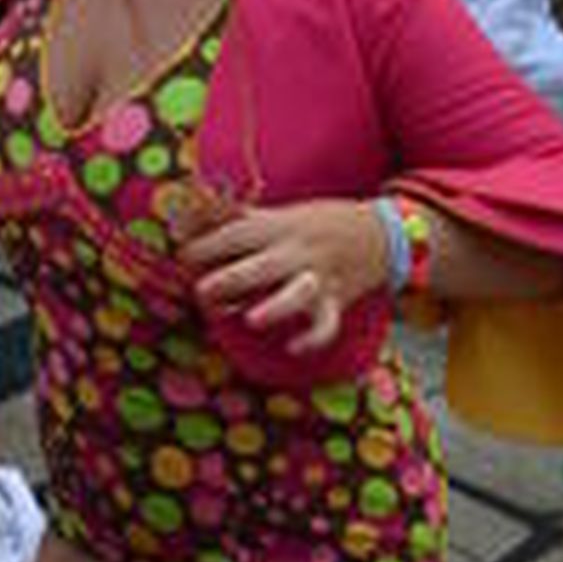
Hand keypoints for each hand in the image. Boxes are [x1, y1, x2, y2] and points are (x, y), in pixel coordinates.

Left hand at [183, 200, 388, 354]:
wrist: (380, 232)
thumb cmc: (316, 222)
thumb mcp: (277, 213)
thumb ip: (235, 219)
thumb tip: (185, 221)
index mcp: (277, 226)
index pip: (236, 234)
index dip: (206, 244)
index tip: (182, 256)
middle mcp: (296, 252)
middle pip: (260, 265)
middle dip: (229, 279)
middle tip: (201, 292)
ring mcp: (318, 278)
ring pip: (296, 294)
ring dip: (274, 308)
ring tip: (250, 320)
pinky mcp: (337, 301)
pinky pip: (327, 324)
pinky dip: (313, 338)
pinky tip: (293, 348)